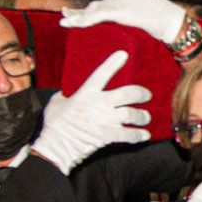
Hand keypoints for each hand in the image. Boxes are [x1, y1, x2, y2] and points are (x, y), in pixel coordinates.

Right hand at [33, 51, 150, 173]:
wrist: (56, 146)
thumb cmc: (55, 124)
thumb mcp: (56, 103)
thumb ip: (66, 95)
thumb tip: (67, 92)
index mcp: (86, 93)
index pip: (102, 74)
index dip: (113, 63)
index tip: (124, 55)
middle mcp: (99, 104)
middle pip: (127, 94)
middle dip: (140, 93)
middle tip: (147, 95)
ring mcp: (105, 120)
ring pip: (131, 114)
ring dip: (142, 116)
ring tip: (146, 117)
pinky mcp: (108, 136)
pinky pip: (128, 135)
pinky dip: (138, 135)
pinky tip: (145, 135)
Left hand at [61, 0, 189, 48]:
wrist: (174, 21)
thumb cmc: (164, 21)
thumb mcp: (144, 14)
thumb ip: (131, 14)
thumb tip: (124, 20)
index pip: (104, 2)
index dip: (89, 9)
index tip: (76, 13)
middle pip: (95, 4)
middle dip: (79, 12)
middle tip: (65, 16)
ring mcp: (120, 0)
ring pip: (93, 10)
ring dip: (78, 17)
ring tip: (64, 23)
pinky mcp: (119, 10)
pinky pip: (96, 16)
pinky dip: (83, 20)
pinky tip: (73, 24)